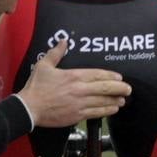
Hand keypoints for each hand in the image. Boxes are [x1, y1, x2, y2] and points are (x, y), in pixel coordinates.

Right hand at [16, 39, 130, 126]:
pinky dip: (107, 110)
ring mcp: (80, 103)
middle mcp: (80, 89)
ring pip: (104, 101)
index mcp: (73, 76)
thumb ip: (56, 53)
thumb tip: (63, 41)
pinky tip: (112, 109)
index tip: (119, 77)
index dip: (111, 76)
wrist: (29, 108)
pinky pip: (97, 113)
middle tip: (128, 89)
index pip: (98, 74)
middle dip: (120, 88)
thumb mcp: (44, 65)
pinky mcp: (77, 115)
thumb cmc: (36, 87)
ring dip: (116, 100)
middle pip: (106, 88)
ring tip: (122, 100)